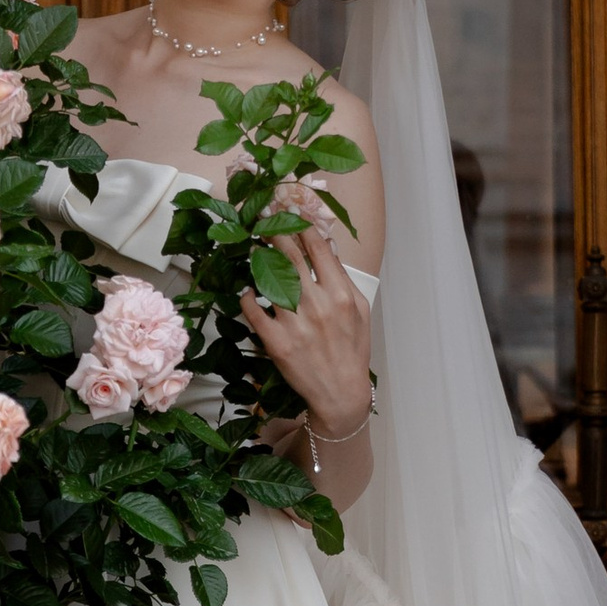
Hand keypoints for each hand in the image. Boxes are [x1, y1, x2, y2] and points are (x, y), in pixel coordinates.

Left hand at [238, 215, 369, 436]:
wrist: (341, 394)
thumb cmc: (352, 351)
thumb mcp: (359, 311)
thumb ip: (342, 280)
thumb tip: (325, 250)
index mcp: (341, 294)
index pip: (317, 249)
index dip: (301, 225)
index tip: (290, 211)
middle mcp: (318, 305)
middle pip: (290, 256)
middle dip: (274, 231)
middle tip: (261, 217)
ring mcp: (296, 323)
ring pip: (269, 278)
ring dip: (259, 259)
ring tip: (252, 249)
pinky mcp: (276, 342)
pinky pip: (254, 310)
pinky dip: (247, 296)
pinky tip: (247, 290)